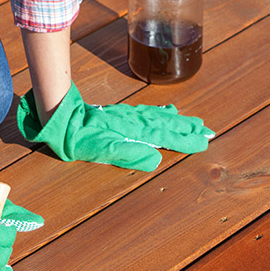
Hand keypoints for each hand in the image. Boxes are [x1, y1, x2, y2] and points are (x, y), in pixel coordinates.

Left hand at [17, 82, 214, 170]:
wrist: (60, 117)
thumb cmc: (78, 137)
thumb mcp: (101, 150)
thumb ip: (129, 154)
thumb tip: (155, 159)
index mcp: (133, 133)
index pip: (165, 136)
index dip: (185, 141)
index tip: (204, 143)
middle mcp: (135, 122)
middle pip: (167, 125)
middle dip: (188, 130)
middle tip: (209, 132)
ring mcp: (128, 116)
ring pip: (160, 118)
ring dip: (179, 121)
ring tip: (196, 123)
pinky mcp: (121, 114)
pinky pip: (149, 112)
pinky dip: (163, 113)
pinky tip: (169, 111)